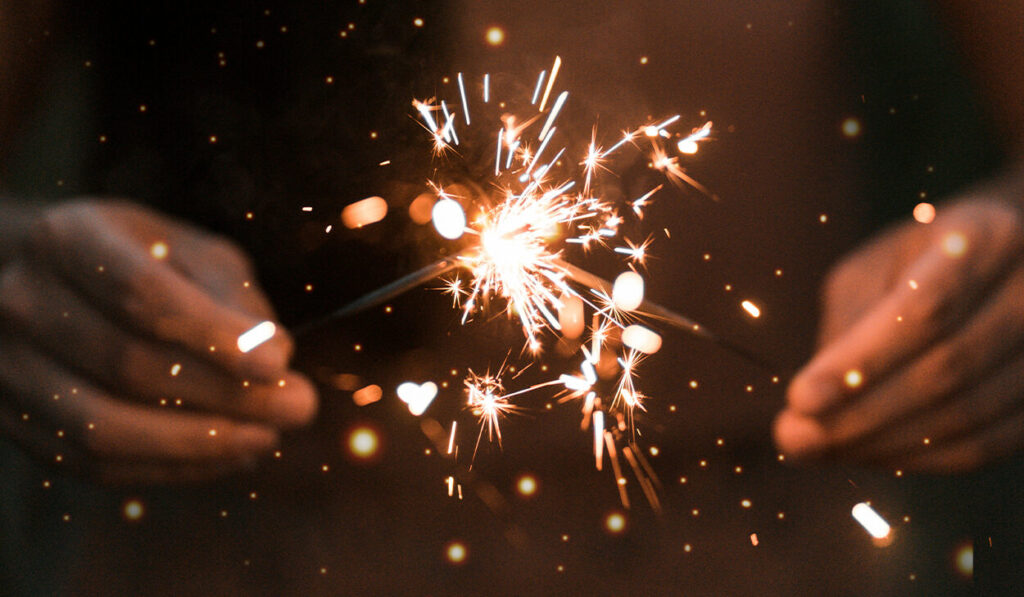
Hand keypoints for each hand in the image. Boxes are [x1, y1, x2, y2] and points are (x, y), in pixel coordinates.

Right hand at [0, 199, 316, 483]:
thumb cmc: (143, 261)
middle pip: (130, 365)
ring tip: (269, 438)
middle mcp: (24, 301)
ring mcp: (8, 366)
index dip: (214, 337)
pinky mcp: (15, 422)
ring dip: (199, 444)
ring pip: (104, 427)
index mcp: (69, 239)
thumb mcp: (192, 252)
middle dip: (226, 396)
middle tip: (299, 408)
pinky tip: (228, 456)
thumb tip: (276, 358)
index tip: (278, 367)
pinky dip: (169, 468)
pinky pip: (92, 464)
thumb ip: (234, 297)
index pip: (142, 296)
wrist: (53, 284)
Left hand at [774, 194, 1023, 472]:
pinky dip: (920, 459)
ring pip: (966, 416)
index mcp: (984, 240)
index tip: (800, 399)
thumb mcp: (874, 269)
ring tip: (820, 449)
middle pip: (946, 370)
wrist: (1005, 265)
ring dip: (883, 444)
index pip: (923, 312)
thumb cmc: (919, 264)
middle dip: (860, 414)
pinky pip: (985, 446)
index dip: (861, 363)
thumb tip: (810, 411)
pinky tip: (869, 455)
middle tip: (795, 440)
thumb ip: (848, 325)